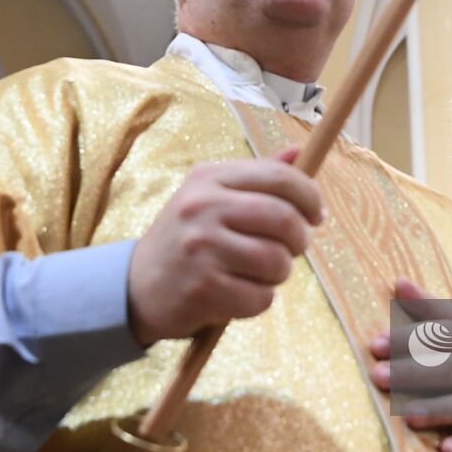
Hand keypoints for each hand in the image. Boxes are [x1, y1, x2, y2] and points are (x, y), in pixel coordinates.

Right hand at [126, 146, 322, 344]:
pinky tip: (239, 293)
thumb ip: (257, 176)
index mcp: (209, 178)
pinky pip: (260, 297)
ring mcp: (202, 248)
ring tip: (260, 273)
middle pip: (284, 219)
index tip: (316, 215)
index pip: (279, 177)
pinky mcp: (203, 289)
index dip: (309, 196)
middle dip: (300, 239)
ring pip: (277, 261)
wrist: (135, 286)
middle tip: (294, 248)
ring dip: (279, 273)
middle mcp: (203, 207)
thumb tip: (298, 151)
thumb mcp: (211, 195)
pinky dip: (259, 300)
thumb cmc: (186, 238)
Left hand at [369, 278, 451, 451]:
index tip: (375, 343)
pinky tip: (447, 451)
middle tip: (378, 376)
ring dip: (439, 410)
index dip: (409, 339)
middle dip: (414, 373)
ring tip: (408, 416)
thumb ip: (434, 308)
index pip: (442, 336)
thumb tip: (398, 282)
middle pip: (451, 369)